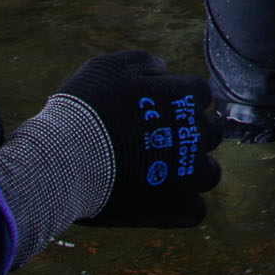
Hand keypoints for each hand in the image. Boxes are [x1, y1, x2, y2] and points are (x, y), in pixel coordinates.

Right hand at [0, 51, 223, 241]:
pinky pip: (196, 211)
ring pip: (209, 173)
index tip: (156, 108)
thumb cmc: (85, 108)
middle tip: (158, 141)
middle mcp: (198, 133)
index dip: (177, 99)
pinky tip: (161, 200)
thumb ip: (143, 63)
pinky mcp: (175, 209)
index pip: (199, 93)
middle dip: (191, 134)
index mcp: (186, 95)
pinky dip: (183, 207)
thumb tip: (163, 69)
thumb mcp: (109, 67)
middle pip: (211, 131)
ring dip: (192, 172)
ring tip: (162, 174)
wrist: (64, 159)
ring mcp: (189, 174)